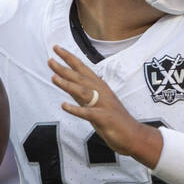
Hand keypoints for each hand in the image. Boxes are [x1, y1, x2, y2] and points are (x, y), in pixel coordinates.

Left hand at [49, 45, 160, 163]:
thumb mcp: (95, 104)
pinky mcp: (104, 118)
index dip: (70, 58)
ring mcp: (104, 105)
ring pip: (83, 92)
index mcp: (100, 87)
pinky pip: (88, 113)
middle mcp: (102, 93)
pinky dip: (76, 109)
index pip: (82, 69)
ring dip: (68, 84)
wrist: (133, 135)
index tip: (57, 48)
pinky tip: (64, 106)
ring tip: (53, 78)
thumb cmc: (114, 120)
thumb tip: (66, 83)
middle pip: (81, 77)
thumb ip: (81, 94)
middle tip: (50, 59)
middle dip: (64, 68)